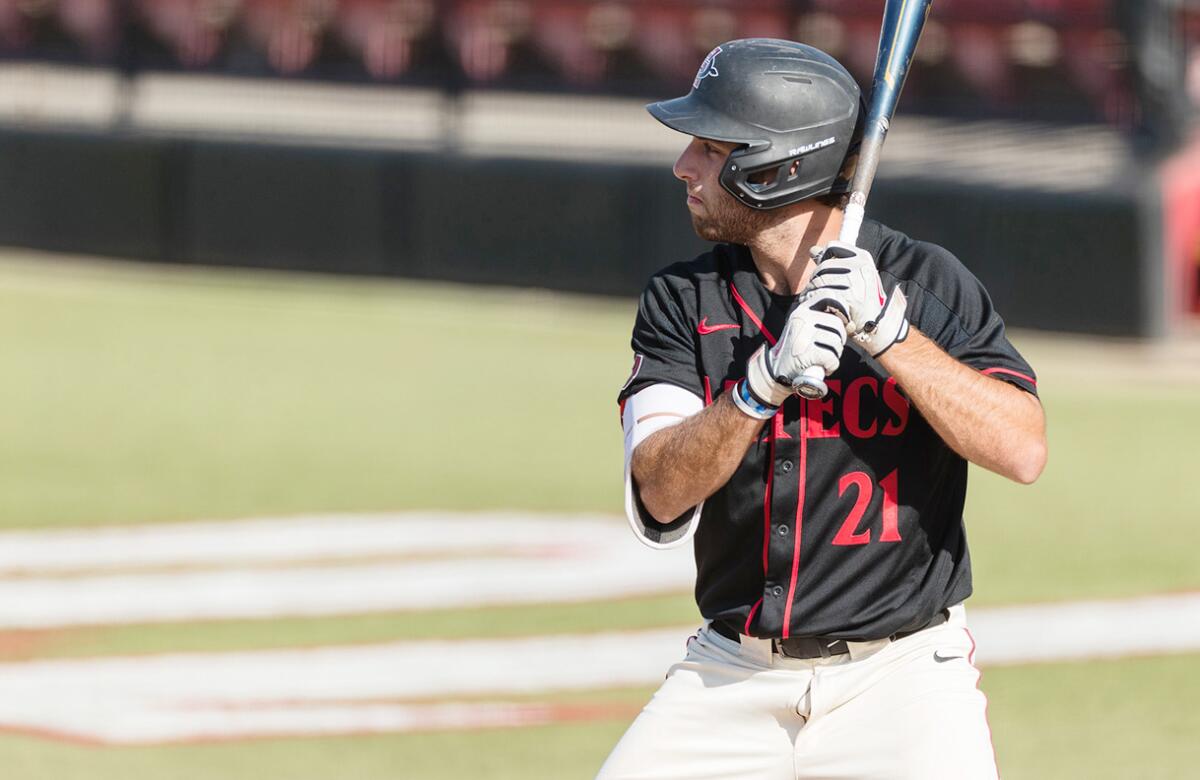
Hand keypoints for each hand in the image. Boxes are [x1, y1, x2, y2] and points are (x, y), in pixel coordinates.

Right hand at [737, 298, 846, 417]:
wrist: (776, 369)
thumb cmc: (795, 349)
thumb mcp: (803, 326)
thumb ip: (821, 319)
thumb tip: (848, 321)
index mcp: (802, 310)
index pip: (828, 297)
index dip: (841, 309)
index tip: (843, 321)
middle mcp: (803, 319)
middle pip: (837, 324)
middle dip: (839, 340)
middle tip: (829, 348)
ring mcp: (805, 335)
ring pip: (837, 342)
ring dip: (835, 354)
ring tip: (823, 358)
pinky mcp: (808, 353)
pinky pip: (832, 358)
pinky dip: (831, 366)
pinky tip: (823, 367)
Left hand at [803, 241, 908, 356]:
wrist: (874, 326)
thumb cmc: (861, 300)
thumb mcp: (854, 276)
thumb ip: (833, 261)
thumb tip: (813, 249)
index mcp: (863, 257)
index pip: (832, 247)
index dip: (823, 258)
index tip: (825, 272)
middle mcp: (860, 266)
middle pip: (822, 266)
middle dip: (815, 279)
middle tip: (815, 291)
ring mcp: (854, 281)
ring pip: (818, 280)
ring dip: (811, 291)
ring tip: (814, 299)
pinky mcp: (845, 297)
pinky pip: (819, 294)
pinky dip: (813, 301)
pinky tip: (816, 306)